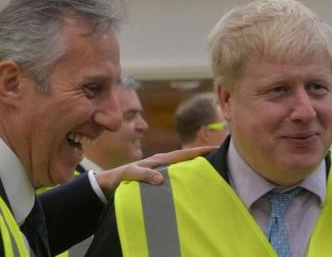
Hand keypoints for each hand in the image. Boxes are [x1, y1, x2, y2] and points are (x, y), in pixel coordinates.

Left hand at [95, 146, 216, 196]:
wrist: (109, 182)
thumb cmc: (119, 177)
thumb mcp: (129, 174)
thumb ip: (142, 174)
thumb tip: (160, 178)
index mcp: (158, 160)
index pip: (183, 154)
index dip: (199, 151)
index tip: (216, 148)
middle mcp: (161, 162)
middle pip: (186, 157)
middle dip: (202, 155)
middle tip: (221, 157)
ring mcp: (160, 168)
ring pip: (182, 165)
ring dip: (195, 165)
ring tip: (212, 169)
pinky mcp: (158, 176)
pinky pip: (176, 174)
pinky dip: (186, 174)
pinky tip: (192, 182)